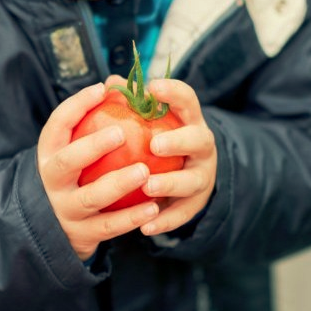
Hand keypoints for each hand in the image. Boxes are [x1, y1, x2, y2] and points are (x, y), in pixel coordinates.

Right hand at [37, 83, 160, 260]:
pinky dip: (131, 218)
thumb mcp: (73, 148)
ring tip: (144, 171)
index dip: (76, 104)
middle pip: (67, 162)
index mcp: (49, 153)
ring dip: (117, 184)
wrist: (55, 227)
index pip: (57, 124)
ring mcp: (65, 209)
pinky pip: (109, 226)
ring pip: (90, 197)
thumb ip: (91, 120)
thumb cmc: (75, 174)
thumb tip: (116, 82)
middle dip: (92, 147)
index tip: (102, 88)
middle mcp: (52, 180)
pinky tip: (153, 208)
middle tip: (121, 133)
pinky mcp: (82, 234)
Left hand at [103, 75, 216, 235]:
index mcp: (189, 120)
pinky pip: (182, 214)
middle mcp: (201, 147)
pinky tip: (146, 227)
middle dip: (179, 141)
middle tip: (154, 145)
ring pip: (192, 181)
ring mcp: (202, 175)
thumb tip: (109, 83)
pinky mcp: (195, 203)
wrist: (188, 176)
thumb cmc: (159, 140)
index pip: (188, 100)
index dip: (174, 92)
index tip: (153, 86)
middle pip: (199, 140)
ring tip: (148, 186)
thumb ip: (131, 104)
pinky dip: (165, 221)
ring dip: (171, 184)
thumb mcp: (151, 122)